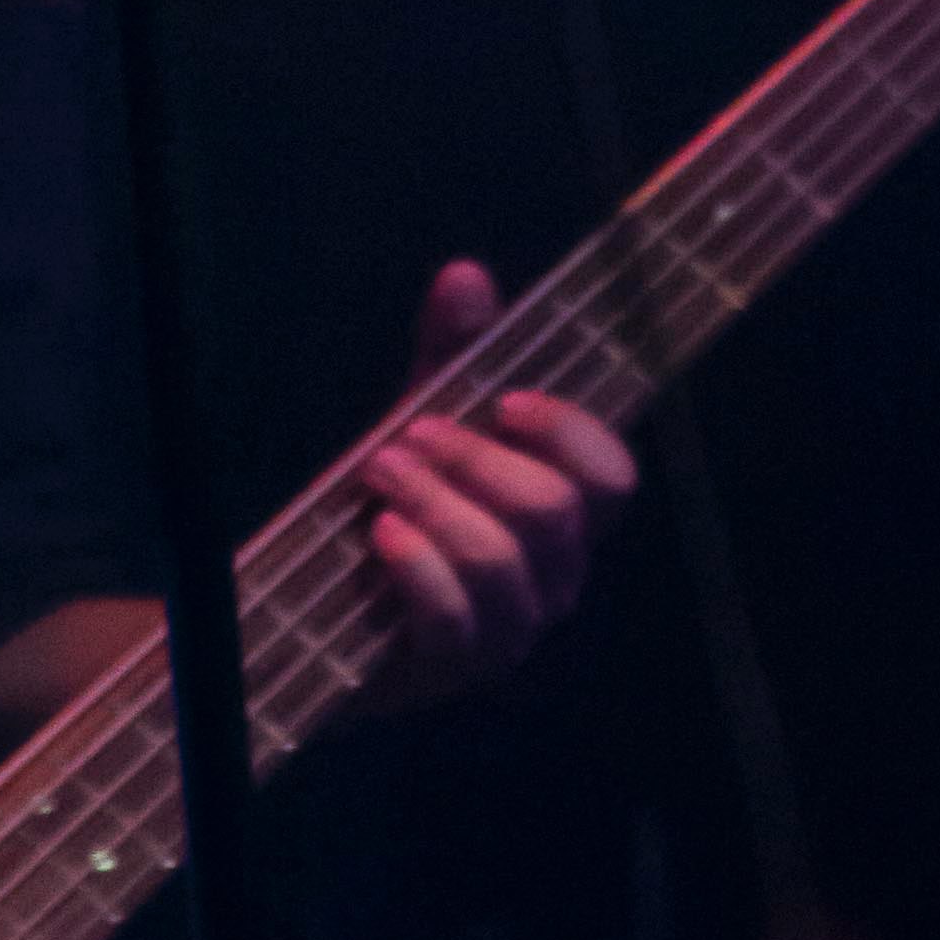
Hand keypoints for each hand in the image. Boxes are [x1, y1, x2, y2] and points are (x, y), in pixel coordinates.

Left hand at [357, 259, 637, 711]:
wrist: (325, 598)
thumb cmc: (398, 501)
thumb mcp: (422, 420)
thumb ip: (451, 355)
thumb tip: (465, 274)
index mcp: (563, 515)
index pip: (613, 481)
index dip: (571, 435)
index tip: (505, 400)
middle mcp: (555, 575)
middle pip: (554, 513)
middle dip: (476, 461)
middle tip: (410, 435)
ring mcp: (511, 627)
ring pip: (502, 562)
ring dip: (435, 503)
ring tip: (378, 473)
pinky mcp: (455, 666)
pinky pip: (456, 619)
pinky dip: (415, 567)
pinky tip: (379, 535)